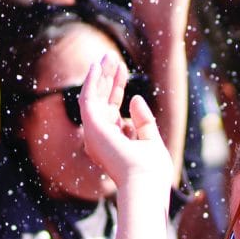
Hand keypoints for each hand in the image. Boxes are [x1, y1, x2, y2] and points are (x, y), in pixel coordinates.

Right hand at [76, 47, 174, 196]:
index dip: (117, 87)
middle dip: (107, 78)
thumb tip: (135, 98)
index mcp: (114, 142)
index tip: (124, 70)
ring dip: (99, 76)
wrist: (145, 182)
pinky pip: (88, 98)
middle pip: (102, 101)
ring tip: (107, 56)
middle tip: (112, 58)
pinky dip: (91, 81)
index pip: (113, 109)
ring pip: (94, 97)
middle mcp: (100, 137)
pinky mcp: (92, 127)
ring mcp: (95, 133)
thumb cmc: (151, 170)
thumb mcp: (151, 140)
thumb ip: (143, 121)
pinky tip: (96, 66)